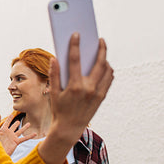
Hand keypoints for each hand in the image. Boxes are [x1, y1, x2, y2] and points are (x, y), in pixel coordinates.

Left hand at [0, 113, 36, 154]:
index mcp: (3, 130)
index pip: (7, 122)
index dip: (9, 118)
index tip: (12, 114)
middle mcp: (8, 133)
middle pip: (13, 126)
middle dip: (16, 124)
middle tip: (18, 121)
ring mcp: (13, 137)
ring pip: (20, 131)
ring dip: (25, 127)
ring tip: (29, 124)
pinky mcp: (16, 142)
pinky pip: (24, 138)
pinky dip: (30, 136)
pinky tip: (35, 134)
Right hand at [40, 33, 113, 163]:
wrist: (69, 128)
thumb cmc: (59, 110)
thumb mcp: (53, 93)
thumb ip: (54, 74)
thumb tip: (55, 59)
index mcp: (75, 86)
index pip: (76, 60)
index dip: (75, 45)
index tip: (76, 35)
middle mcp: (89, 88)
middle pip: (99, 62)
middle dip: (100, 49)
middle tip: (100, 40)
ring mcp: (98, 92)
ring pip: (107, 70)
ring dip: (105, 59)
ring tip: (102, 53)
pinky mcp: (102, 96)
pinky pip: (109, 79)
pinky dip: (108, 71)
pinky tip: (104, 66)